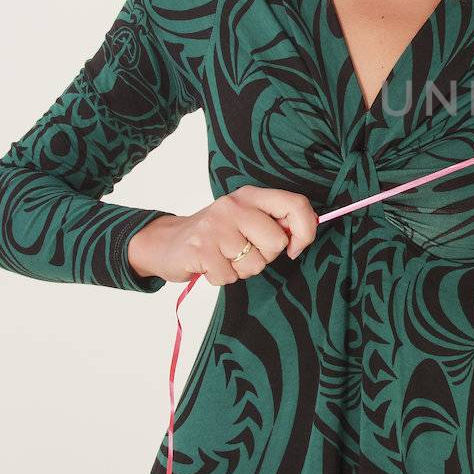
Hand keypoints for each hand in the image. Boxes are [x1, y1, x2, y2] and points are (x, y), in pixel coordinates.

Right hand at [128, 185, 319, 286]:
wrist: (167, 242)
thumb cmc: (217, 234)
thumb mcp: (247, 219)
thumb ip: (276, 222)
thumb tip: (303, 237)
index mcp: (251, 195)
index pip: (296, 204)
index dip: (306, 231)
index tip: (296, 248)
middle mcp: (234, 205)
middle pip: (277, 243)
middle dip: (265, 257)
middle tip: (242, 251)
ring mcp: (216, 226)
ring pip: (255, 264)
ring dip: (241, 270)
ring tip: (224, 257)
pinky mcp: (201, 249)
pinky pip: (230, 277)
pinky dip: (222, 278)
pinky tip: (210, 265)